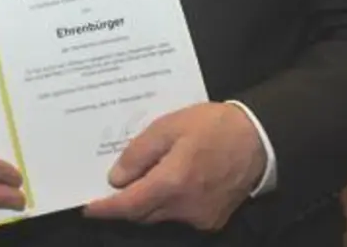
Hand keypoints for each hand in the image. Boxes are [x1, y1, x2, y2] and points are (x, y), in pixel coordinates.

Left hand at [84, 102, 264, 229]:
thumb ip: (139, 154)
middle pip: (143, 214)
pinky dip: (169, 203)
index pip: (129, 206)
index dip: (106, 209)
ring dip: (148, 202)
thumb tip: (116, 178)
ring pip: (160, 216)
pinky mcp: (213, 220)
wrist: (259, 139)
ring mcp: (200, 218)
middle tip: (114, 186)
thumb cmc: (213, 126)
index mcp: (172, 183)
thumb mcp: (169, 127)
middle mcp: (185, 208)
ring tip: (145, 177)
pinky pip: (180, 216)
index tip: (88, 208)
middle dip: (126, 203)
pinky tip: (170, 182)